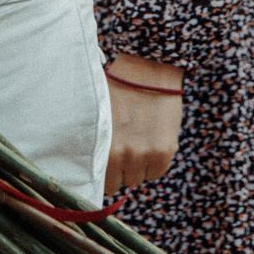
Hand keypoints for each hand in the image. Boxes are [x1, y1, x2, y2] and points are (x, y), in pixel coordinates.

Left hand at [103, 53, 183, 195]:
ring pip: (139, 178)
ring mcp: (144, 154)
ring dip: (139, 165)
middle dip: (123, 168)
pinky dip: (155, 163)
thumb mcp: (99, 116)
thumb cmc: (118, 89)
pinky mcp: (163, 151)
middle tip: (126, 146)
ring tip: (139, 140)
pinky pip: (157, 172)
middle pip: (122, 182)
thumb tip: (90, 164)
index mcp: (102, 147)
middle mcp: (122, 155)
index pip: (104, 183)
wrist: (148, 71)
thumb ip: (97, 143)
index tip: (111, 164)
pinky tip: (152, 141)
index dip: (108, 173)